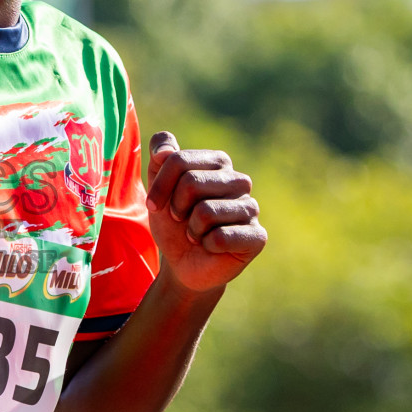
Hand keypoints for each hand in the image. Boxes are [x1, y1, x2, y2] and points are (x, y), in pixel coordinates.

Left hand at [145, 132, 266, 291]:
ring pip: (205, 211)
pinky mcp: (258, 236)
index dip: (159, 186)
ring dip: (191, 229)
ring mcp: (251, 208)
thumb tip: (164, 148)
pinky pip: (221, 237)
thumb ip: (159, 160)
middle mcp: (239, 181)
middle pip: (191, 182)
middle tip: (181, 220)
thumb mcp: (158, 189)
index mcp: (218, 162)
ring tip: (197, 234)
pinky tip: (212, 247)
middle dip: (175, 208)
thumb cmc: (174, 223)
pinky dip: (206, 245)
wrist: (182, 263)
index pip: (178, 159)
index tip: (153, 204)